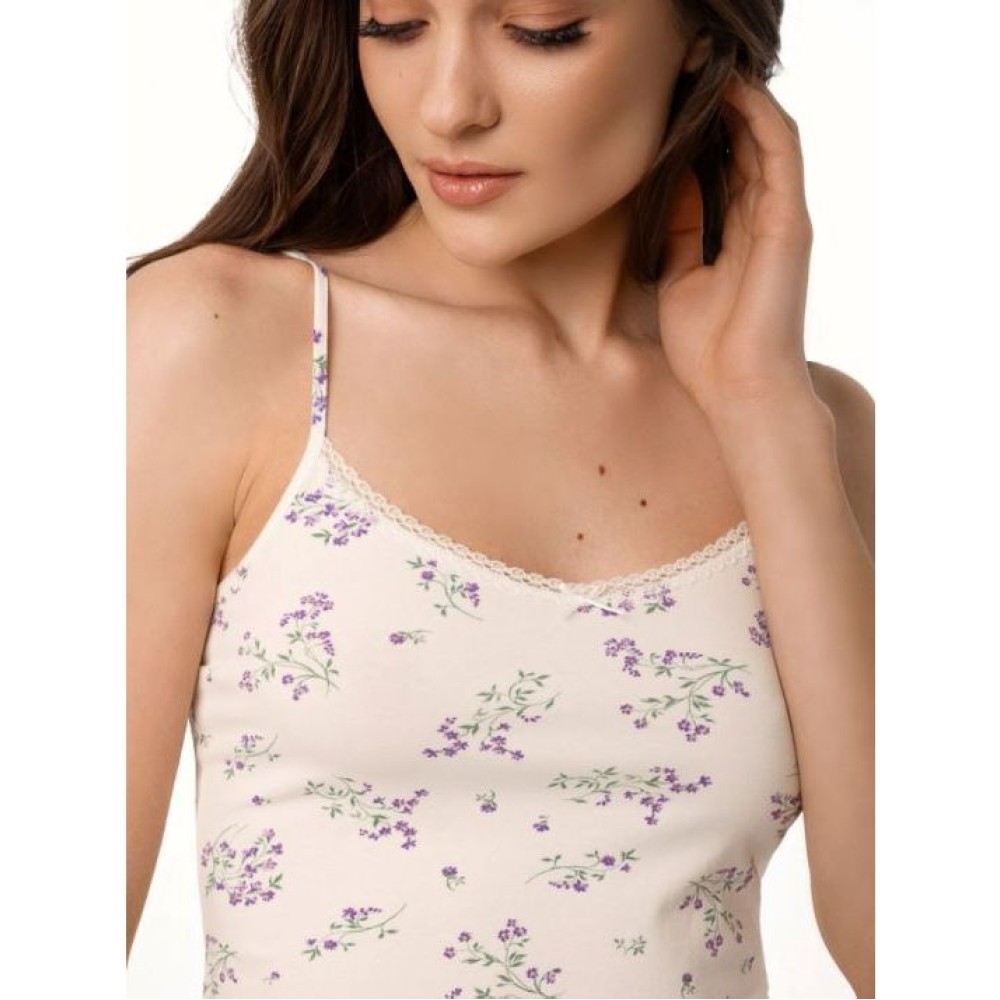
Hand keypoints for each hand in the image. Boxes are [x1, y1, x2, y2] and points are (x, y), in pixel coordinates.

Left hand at [655, 71, 815, 415]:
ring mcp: (779, 217)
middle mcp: (763, 219)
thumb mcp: (678, 277)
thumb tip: (664, 185)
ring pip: (764, 137)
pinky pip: (779, 152)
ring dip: (738, 98)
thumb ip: (677, 230)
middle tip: (683, 71)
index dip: (698, 130)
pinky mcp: (789, 222)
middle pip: (742, 143)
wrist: (737, 390)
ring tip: (705, 65)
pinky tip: (733, 89)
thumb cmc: (707, 347)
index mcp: (737, 232)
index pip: (721, 165)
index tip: (665, 102)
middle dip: (715, 105)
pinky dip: (758, 116)